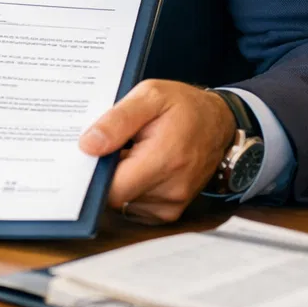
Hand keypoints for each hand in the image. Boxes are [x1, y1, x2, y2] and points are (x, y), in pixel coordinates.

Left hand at [79, 80, 235, 223]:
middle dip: (105, 173)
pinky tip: (137, 166)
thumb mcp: (149, 95)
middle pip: (115, 197)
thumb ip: (117, 120)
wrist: (219, 122)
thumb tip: (88, 146)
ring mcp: (172, 204)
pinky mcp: (171, 211)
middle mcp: (171, 190)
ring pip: (124, 202)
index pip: (112, 189)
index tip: (89, 154)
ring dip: (119, 180)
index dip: (94, 173)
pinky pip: (136, 206)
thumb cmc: (184, 105)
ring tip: (129, 152)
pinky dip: (131, 188)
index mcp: (164, 160)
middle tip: (111, 146)